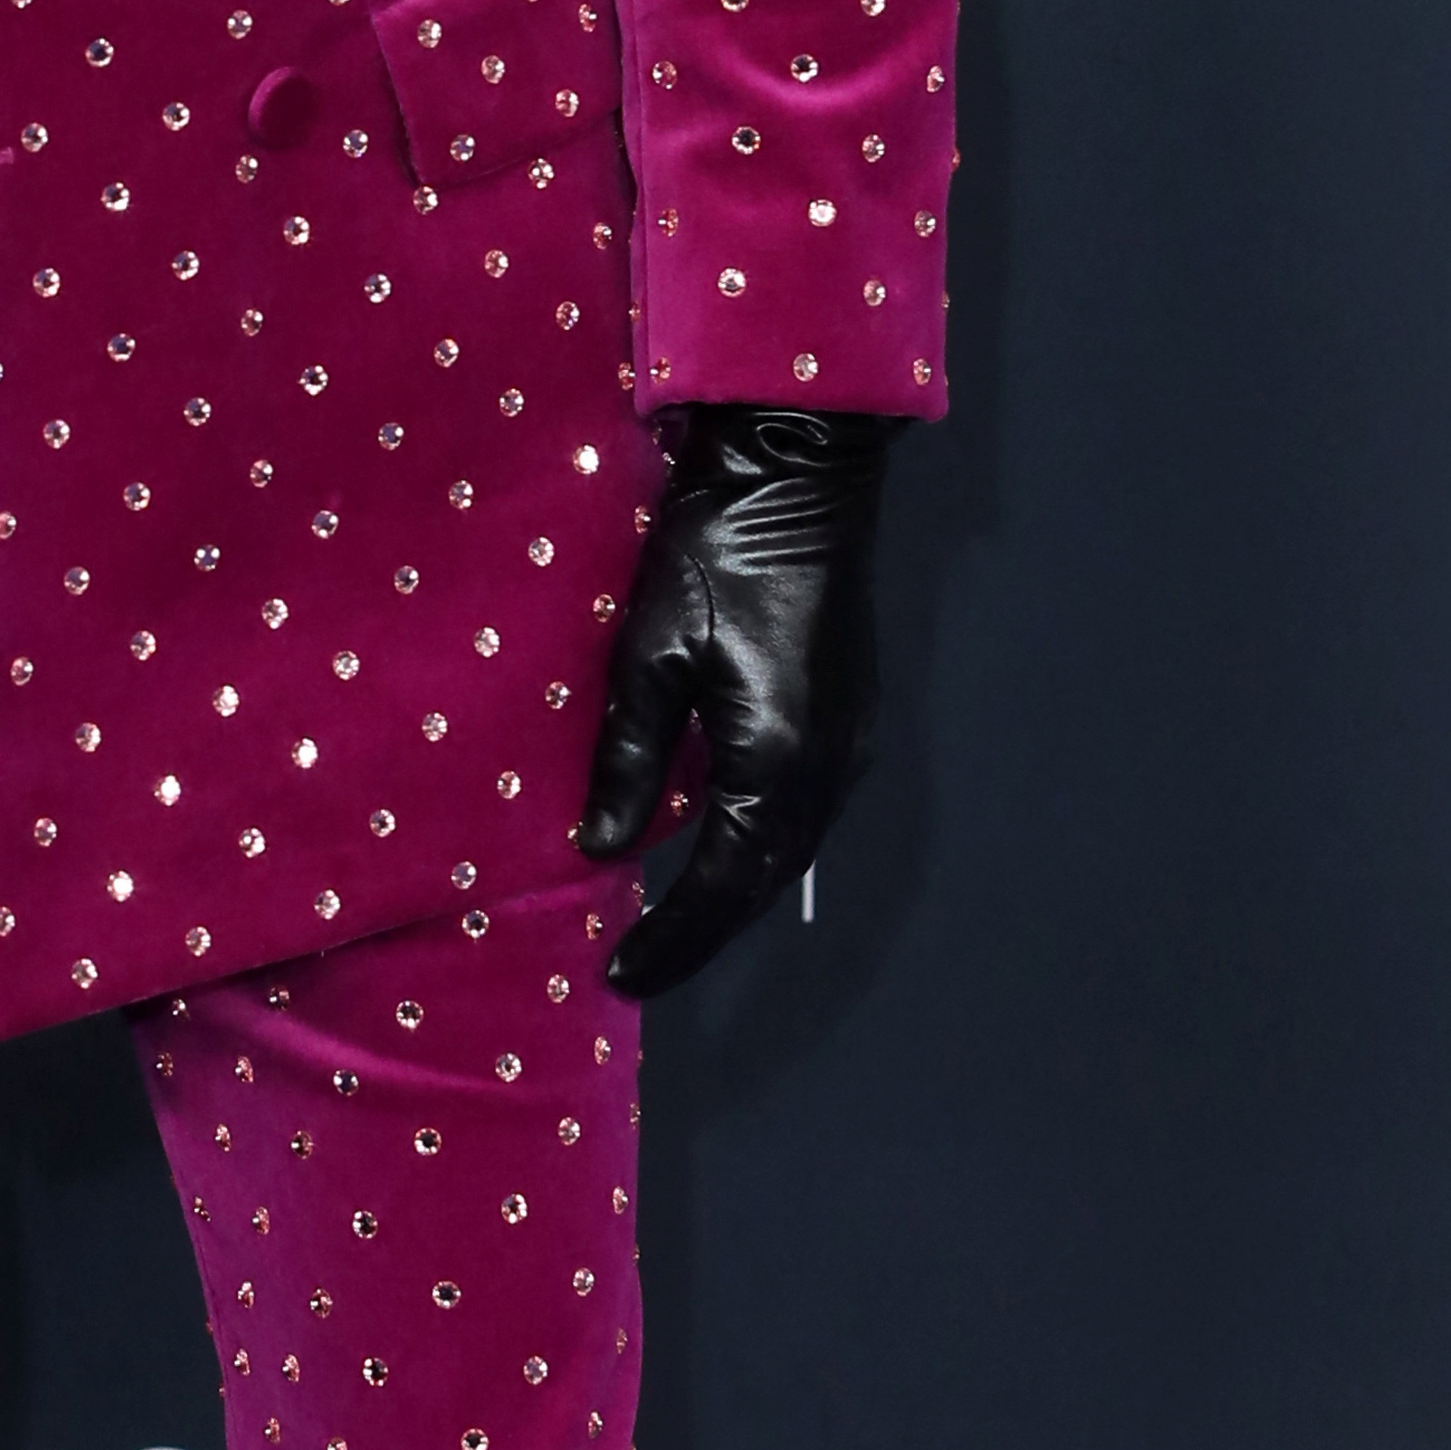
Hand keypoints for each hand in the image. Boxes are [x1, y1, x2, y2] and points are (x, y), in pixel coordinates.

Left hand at [577, 403, 899, 1000]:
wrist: (798, 471)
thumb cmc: (716, 549)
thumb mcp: (649, 654)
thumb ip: (629, 759)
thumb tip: (600, 848)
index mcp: (777, 759)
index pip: (722, 886)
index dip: (672, 939)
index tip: (621, 977)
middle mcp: (830, 766)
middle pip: (765, 882)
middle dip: (703, 931)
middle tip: (638, 967)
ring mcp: (850, 742)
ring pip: (789, 849)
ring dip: (732, 891)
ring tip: (667, 923)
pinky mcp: (849, 715)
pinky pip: (802, 809)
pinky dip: (756, 845)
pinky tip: (712, 846)